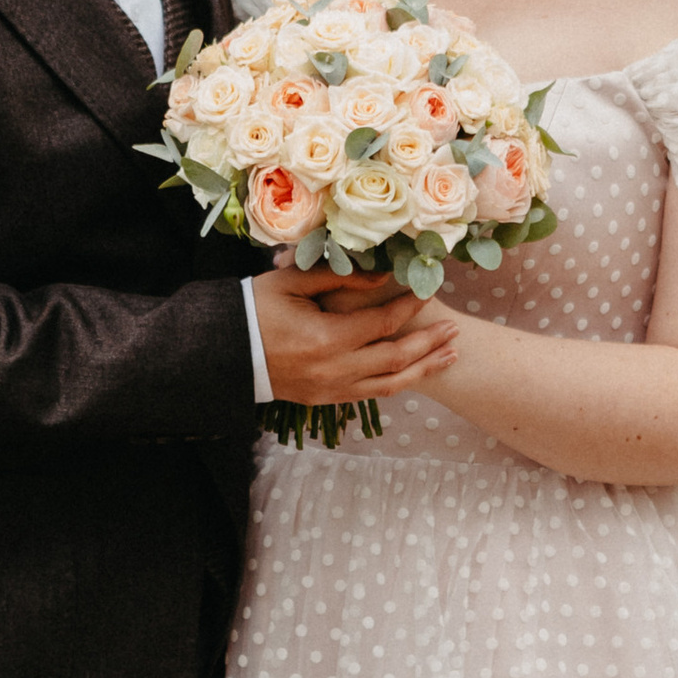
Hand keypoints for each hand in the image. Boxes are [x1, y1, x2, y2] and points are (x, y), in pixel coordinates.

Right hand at [252, 265, 459, 407]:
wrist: (222, 352)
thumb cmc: (255, 308)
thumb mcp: (293, 281)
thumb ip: (340, 278)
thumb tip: (382, 277)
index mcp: (327, 339)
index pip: (384, 323)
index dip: (410, 306)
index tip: (427, 290)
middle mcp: (335, 370)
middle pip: (397, 358)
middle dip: (429, 342)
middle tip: (455, 328)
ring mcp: (331, 390)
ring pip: (391, 384)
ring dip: (423, 369)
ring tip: (450, 355)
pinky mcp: (325, 400)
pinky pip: (371, 394)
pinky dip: (397, 383)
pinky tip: (414, 371)